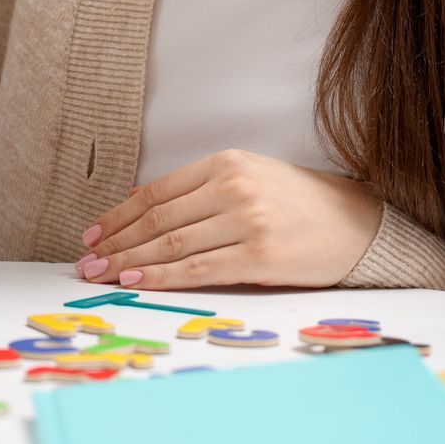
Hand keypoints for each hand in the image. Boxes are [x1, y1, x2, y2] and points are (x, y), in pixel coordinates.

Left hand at [77, 149, 383, 289]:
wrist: (357, 223)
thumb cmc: (298, 203)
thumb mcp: (248, 178)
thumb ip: (199, 190)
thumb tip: (140, 202)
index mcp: (224, 163)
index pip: (156, 193)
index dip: (118, 215)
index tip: (93, 233)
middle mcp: (232, 187)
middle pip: (157, 219)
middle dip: (115, 242)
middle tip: (86, 261)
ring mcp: (246, 221)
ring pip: (171, 244)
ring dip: (130, 261)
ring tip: (102, 274)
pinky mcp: (260, 256)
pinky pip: (199, 269)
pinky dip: (162, 276)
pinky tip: (138, 280)